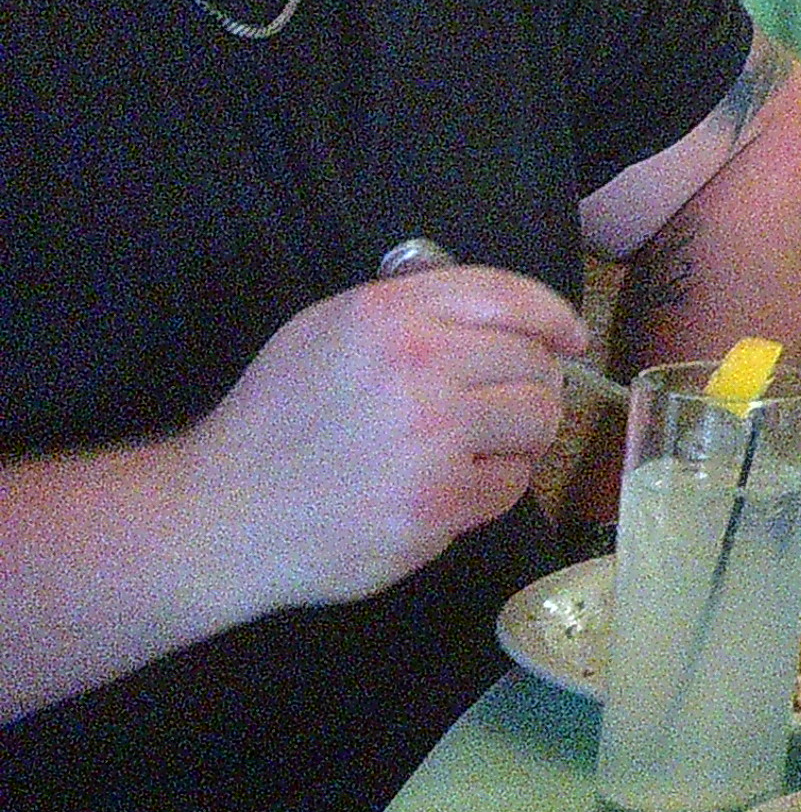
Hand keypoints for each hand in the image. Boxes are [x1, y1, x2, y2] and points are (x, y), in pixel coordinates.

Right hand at [179, 266, 587, 613]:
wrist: (220, 515)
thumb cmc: (276, 418)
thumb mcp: (327, 329)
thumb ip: (411, 309)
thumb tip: (504, 314)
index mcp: (389, 315)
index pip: (509, 297)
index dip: (552, 316)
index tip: (569, 336)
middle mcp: (417, 367)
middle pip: (533, 363)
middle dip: (531, 384)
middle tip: (504, 405)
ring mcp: (431, 440)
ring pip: (537, 422)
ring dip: (520, 436)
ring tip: (477, 445)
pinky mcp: (437, 505)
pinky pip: (510, 484)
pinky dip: (492, 486)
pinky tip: (448, 485)